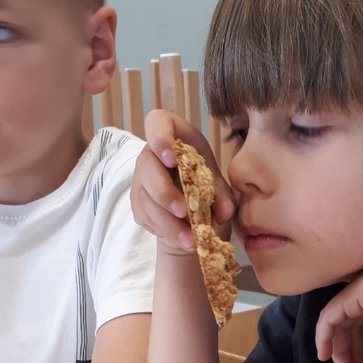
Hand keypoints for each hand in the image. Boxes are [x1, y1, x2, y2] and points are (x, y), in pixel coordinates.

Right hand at [130, 110, 236, 253]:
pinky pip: (147, 216)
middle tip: (184, 211)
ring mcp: (142, 180)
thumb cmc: (209, 194)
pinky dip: (166, 231)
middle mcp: (153, 155)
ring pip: (146, 197)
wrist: (195, 223)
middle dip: (164, 191)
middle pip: (147, 165)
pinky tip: (182, 240)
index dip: (160, 136)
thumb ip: (223, 197)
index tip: (171, 158)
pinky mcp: (138, 204)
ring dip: (168, 221)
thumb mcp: (221, 192)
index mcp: (177, 139)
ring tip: (190, 239)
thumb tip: (224, 210)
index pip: (157, 122)